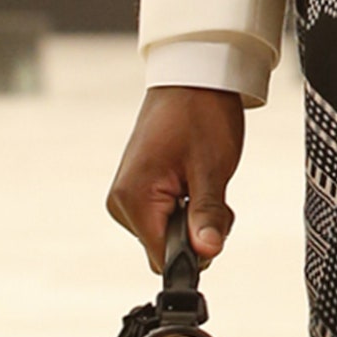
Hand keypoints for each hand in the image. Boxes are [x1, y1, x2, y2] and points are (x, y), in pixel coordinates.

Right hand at [106, 86, 245, 277]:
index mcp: (133, 199)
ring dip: (194, 221)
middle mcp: (122, 203)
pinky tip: (194, 183)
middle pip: (165, 249)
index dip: (194, 250)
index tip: (214, 226)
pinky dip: (186, 210)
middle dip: (197, 234)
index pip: (163, 257)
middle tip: (213, 195)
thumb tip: (207, 252)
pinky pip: (164, 219)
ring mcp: (127, 197)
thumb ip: (207, 216)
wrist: (192, 79)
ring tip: (204, 182)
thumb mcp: (211, 169)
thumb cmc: (200, 115)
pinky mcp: (137, 192)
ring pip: (167, 236)